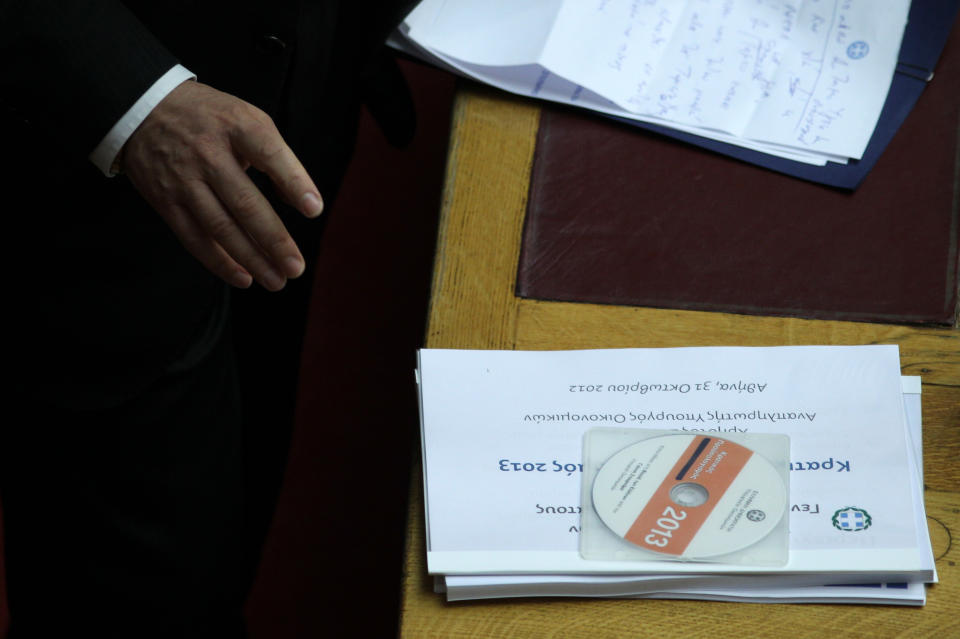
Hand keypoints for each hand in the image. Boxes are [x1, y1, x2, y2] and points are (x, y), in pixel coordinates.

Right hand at [121, 80, 323, 290]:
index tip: (314, 210)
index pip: (269, 155)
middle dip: (274, 239)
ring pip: (220, 227)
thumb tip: (303, 202)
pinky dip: (219, 262)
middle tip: (296, 267)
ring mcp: (184, 179)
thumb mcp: (246, 119)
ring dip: (251, 259)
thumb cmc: (210, 119)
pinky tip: (244, 278)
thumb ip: (276, 158)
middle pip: (244, 203)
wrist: (141, 107)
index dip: (293, 182)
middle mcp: (208, 153)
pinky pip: (194, 238)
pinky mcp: (165, 201)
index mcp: (236, 125)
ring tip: (277, 281)